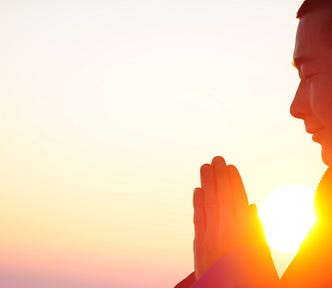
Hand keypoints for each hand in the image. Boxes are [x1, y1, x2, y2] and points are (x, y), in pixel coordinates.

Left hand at [193, 156, 265, 278]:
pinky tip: (196, 191)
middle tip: (215, 159)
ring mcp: (210, 238)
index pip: (237, 199)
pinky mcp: (200, 247)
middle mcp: (225, 232)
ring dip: (206, 184)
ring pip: (207, 204)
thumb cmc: (252, 279)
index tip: (229, 166)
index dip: (233, 181)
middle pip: (220, 197)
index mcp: (244, 232)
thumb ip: (256, 229)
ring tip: (204, 168)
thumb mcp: (262, 255)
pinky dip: (197, 204)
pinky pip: (199, 219)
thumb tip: (251, 205)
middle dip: (218, 176)